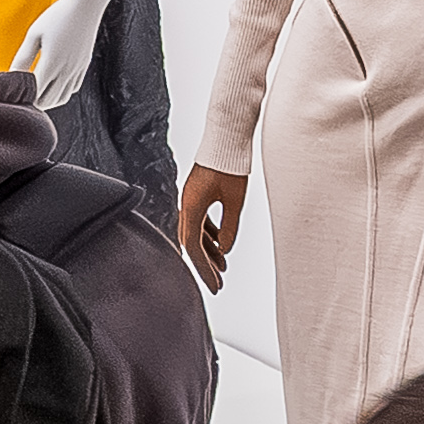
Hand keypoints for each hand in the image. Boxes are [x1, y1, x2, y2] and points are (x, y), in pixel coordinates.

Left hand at [16, 0, 101, 106]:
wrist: (85, 5)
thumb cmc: (57, 16)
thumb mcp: (35, 34)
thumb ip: (24, 56)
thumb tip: (13, 74)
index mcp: (52, 63)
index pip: (36, 93)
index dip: (24, 96)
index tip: (14, 92)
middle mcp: (67, 70)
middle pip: (49, 100)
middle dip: (34, 102)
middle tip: (22, 95)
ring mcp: (78, 70)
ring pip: (63, 98)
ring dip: (49, 100)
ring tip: (36, 93)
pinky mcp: (84, 66)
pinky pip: (73, 88)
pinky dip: (62, 93)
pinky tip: (53, 85)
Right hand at [170, 164, 245, 294]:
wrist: (226, 138)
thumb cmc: (231, 166)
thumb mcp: (235, 200)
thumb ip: (229, 227)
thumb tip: (225, 249)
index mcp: (193, 207)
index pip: (194, 246)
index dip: (203, 268)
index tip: (215, 285)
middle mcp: (187, 205)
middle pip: (191, 243)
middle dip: (204, 265)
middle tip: (218, 284)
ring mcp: (191, 200)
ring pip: (195, 233)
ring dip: (208, 251)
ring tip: (223, 267)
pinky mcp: (198, 196)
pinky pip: (200, 222)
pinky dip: (210, 236)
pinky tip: (221, 245)